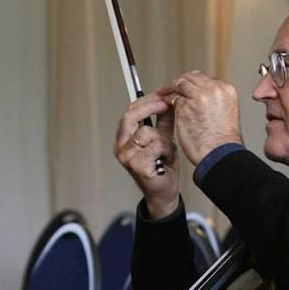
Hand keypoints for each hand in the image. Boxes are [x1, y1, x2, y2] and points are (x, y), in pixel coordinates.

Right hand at [114, 92, 179, 217]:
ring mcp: (126, 157)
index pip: (129, 112)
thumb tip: (167, 102)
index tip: (162, 96)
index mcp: (124, 139)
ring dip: (163, 139)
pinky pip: (155, 145)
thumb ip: (163, 122)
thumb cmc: (162, 168)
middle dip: (151, 107)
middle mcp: (121, 147)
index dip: (146, 101)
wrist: (164, 192)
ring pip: (147, 132)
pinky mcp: (136, 165)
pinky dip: (166, 150)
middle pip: (130, 117)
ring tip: (167, 151)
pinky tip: (166, 159)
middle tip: (167, 104)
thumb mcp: (163, 139)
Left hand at [160, 70, 242, 165]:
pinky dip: (167, 100)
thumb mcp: (224, 114)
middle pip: (192, 77)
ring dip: (170, 88)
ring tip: (164, 94)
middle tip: (171, 88)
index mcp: (226, 90)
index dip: (193, 83)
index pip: (205, 79)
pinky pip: (172, 97)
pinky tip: (164, 105)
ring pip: (180, 84)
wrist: (219, 154)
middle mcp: (214, 89)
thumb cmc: (222, 142)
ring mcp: (199, 96)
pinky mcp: (185, 105)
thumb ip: (213, 101)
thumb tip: (199, 98)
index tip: (185, 88)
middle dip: (181, 82)